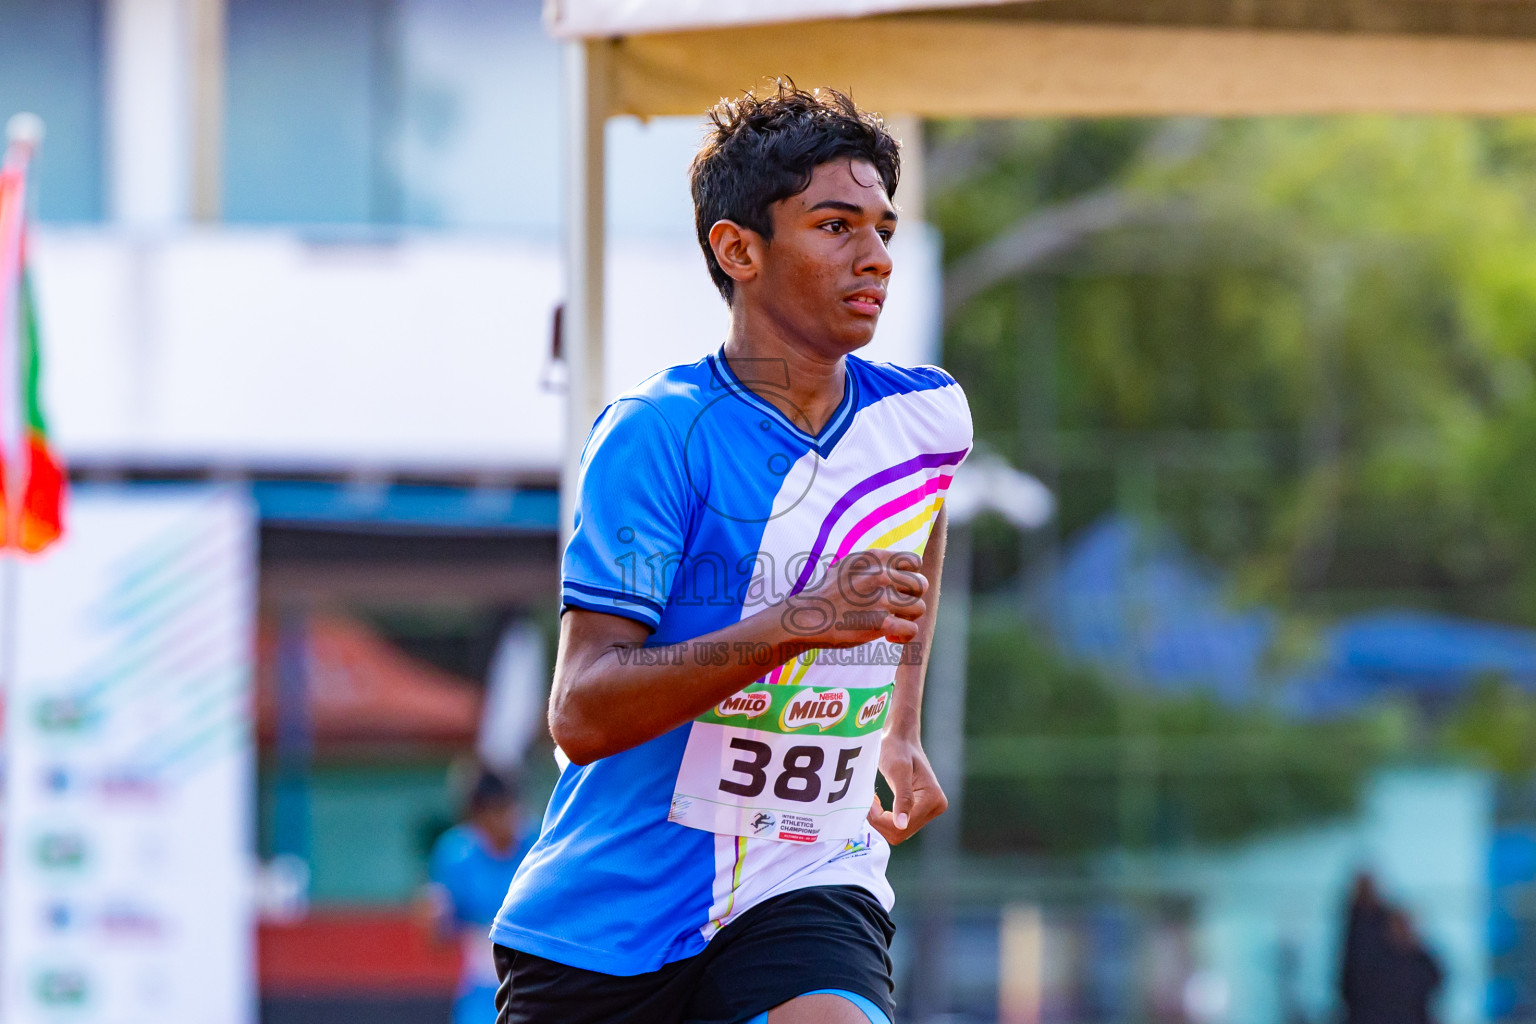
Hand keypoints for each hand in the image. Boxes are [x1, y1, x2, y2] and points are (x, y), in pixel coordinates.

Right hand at [784, 549, 927, 647]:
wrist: (807, 618)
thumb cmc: (827, 594)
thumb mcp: (848, 565)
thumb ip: (874, 564)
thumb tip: (897, 565)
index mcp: (874, 558)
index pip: (915, 561)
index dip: (912, 577)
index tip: (900, 589)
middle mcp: (880, 575)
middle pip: (921, 585)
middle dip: (912, 598)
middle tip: (898, 608)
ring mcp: (881, 600)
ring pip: (919, 608)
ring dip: (908, 618)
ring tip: (893, 623)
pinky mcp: (881, 624)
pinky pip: (911, 629)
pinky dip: (903, 636)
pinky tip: (889, 636)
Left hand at [867, 734, 946, 844]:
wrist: (900, 739)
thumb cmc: (897, 748)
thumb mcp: (898, 771)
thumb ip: (903, 797)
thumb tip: (902, 825)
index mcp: (934, 799)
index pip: (902, 827)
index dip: (881, 819)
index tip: (870, 801)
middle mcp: (936, 808)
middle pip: (901, 832)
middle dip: (880, 821)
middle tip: (869, 801)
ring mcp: (929, 811)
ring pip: (899, 832)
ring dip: (881, 821)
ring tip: (873, 802)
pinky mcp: (919, 811)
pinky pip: (899, 826)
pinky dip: (884, 819)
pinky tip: (878, 805)